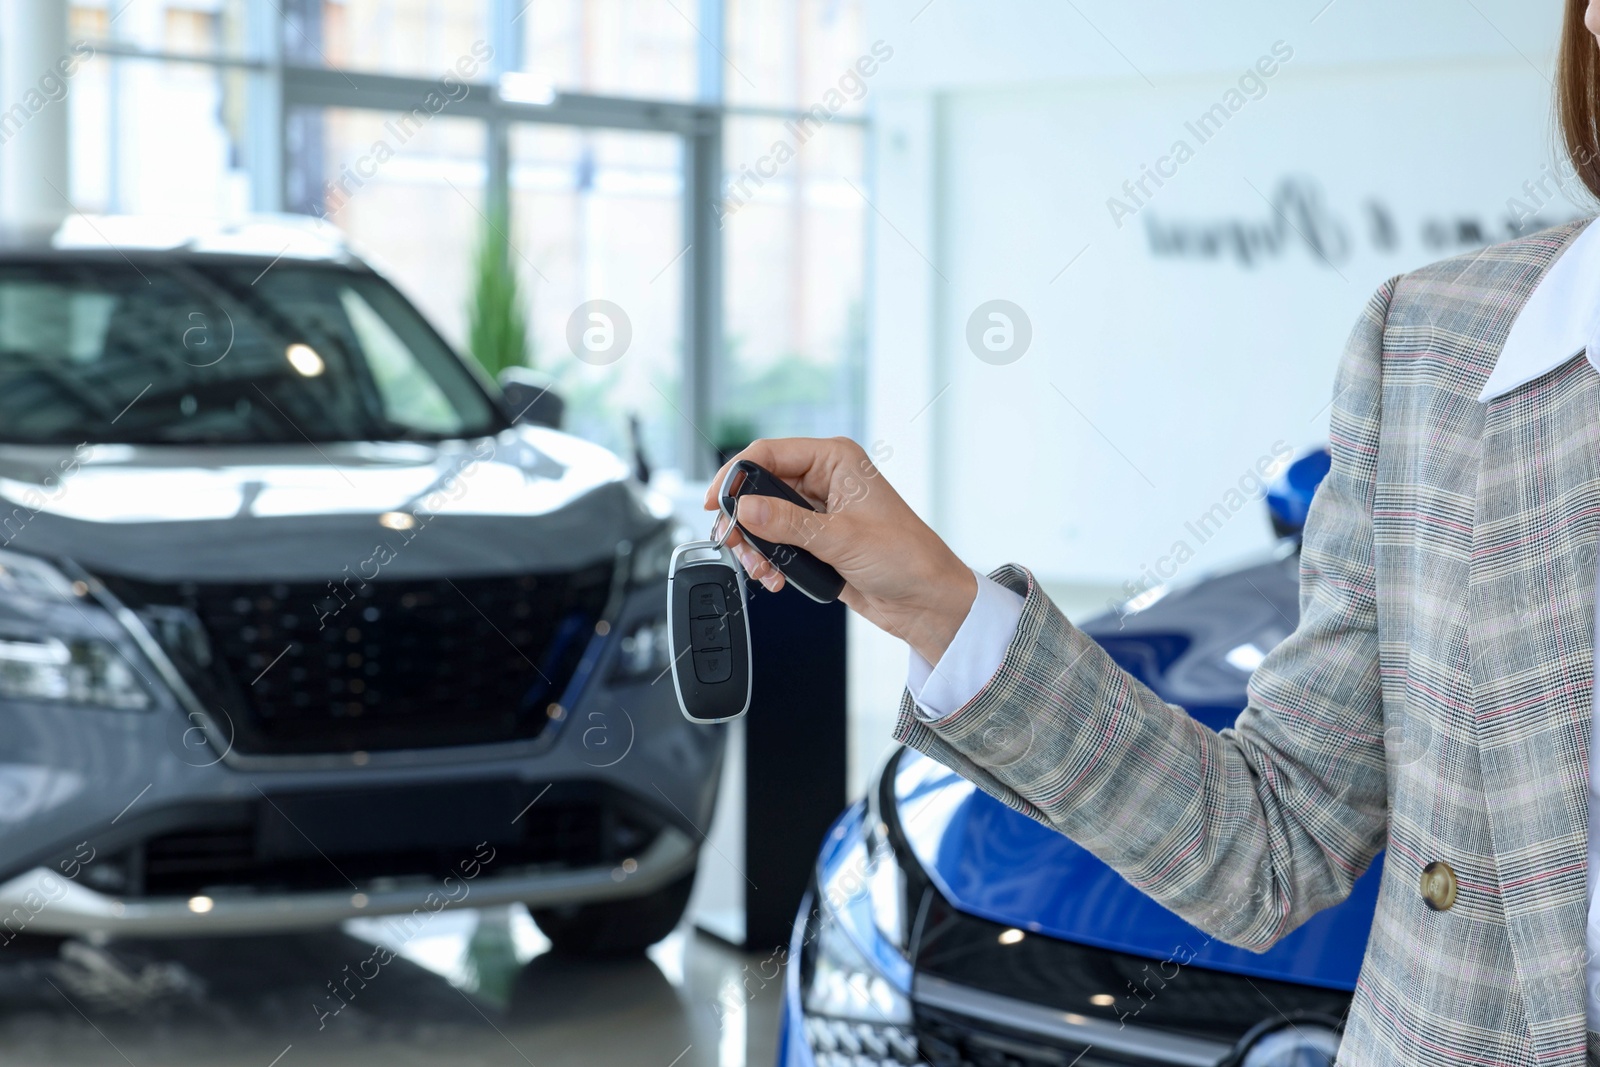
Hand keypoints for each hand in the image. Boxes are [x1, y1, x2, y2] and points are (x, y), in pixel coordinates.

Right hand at [703, 437, 977, 664]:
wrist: (927, 601)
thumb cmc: (906, 558)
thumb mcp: (841, 538)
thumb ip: (788, 523)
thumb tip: (746, 508)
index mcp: (836, 460)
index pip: (769, 453)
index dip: (736, 475)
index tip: (716, 503)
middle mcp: (826, 479)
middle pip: (761, 486)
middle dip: (745, 518)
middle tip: (736, 543)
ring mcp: (820, 511)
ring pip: (765, 517)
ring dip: (755, 544)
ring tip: (762, 568)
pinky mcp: (817, 540)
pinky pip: (777, 542)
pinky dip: (769, 559)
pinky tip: (774, 576)